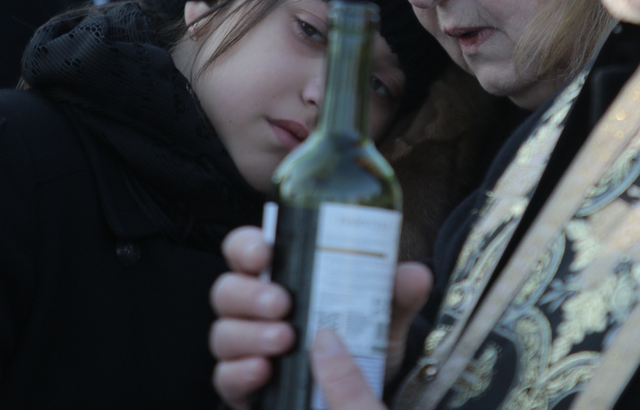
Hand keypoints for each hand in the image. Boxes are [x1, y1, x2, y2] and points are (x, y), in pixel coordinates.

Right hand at [210, 227, 433, 408]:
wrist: (360, 394)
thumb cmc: (361, 341)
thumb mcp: (384, 317)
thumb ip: (398, 294)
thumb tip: (415, 274)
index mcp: (280, 275)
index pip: (246, 249)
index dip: (246, 245)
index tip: (266, 252)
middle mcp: (253, 308)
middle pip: (226, 289)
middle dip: (250, 294)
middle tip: (283, 303)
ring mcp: (244, 346)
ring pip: (223, 333)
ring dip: (251, 334)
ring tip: (285, 340)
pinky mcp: (242, 385)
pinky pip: (224, 377)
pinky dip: (241, 373)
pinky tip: (265, 371)